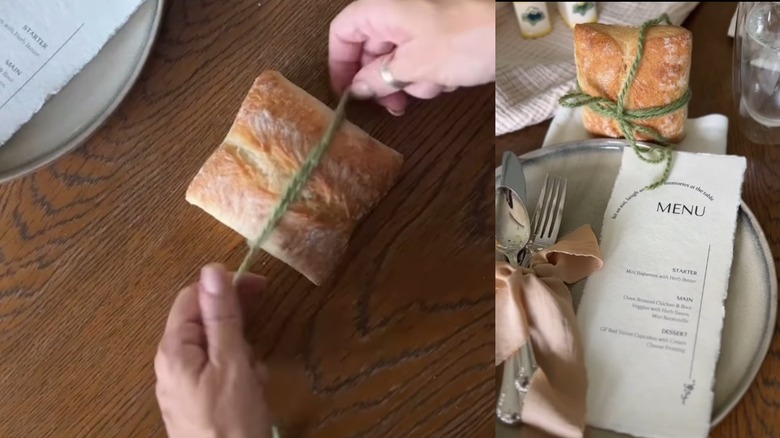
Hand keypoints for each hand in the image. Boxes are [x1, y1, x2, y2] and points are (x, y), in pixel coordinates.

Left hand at [155, 264, 271, 437]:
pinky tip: (252, 391)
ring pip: (216, 348)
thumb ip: (222, 316)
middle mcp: (173, 364)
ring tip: (256, 376)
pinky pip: (219, 372)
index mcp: (174, 349)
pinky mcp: (197, 402)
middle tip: (260, 338)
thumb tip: (212, 269)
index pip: (193, 297)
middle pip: (204, 322)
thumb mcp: (232, 362)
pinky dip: (239, 374)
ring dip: (242, 352)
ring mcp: (184, 385)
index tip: (262, 287)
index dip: (226, 287)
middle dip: (237, 326)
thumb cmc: (230, 420)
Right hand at [329, 0, 494, 115]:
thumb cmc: (467, 39)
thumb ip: (378, 79)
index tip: (346, 93)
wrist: (515, 32)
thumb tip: (358, 89)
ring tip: (433, 87)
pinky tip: (447, 81)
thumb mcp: (414, 66)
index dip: (339, 64)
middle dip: (381, 81)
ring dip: (410, 82)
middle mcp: (397, 14)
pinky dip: (429, 75)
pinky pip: (421, 60)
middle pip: (370, 49)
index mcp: (382, 9)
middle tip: (393, 105)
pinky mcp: (441, 37)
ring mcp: (420, 25)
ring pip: (397, 59)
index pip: (343, 32)